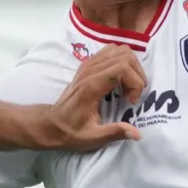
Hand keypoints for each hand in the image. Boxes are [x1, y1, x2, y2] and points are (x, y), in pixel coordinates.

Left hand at [19, 47, 146, 151]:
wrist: (51, 124)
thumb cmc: (71, 132)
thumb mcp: (93, 137)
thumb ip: (114, 132)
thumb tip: (137, 134)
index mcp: (91, 87)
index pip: (122, 68)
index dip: (134, 83)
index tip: (131, 101)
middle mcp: (89, 70)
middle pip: (124, 55)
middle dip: (136, 74)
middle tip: (133, 94)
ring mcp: (88, 65)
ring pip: (119, 50)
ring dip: (131, 66)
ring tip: (129, 86)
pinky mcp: (87, 64)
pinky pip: (110, 51)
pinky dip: (121, 61)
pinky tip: (120, 80)